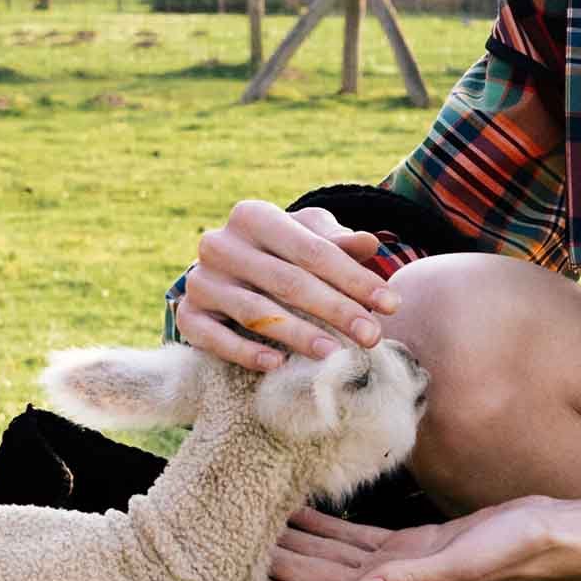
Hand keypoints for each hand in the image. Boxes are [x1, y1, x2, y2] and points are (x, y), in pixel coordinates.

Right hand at [177, 199, 401, 372]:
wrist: (230, 275)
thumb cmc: (283, 254)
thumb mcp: (310, 240)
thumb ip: (339, 243)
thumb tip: (370, 243)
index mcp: (253, 216)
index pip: (312, 250)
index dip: (355, 278)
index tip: (392, 305)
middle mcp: (220, 244)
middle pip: (288, 281)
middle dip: (336, 310)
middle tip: (372, 336)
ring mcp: (200, 280)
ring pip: (255, 311)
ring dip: (298, 334)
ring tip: (334, 353)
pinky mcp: (188, 314)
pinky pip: (213, 337)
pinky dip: (245, 351)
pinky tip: (277, 364)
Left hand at [258, 496, 574, 580]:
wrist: (550, 534)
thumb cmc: (512, 550)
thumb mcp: (461, 562)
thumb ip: (411, 578)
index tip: (234, 579)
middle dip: (270, 567)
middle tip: (225, 540)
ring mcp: (396, 567)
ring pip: (327, 559)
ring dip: (290, 546)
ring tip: (250, 521)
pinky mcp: (409, 544)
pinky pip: (352, 539)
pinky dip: (322, 526)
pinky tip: (300, 508)